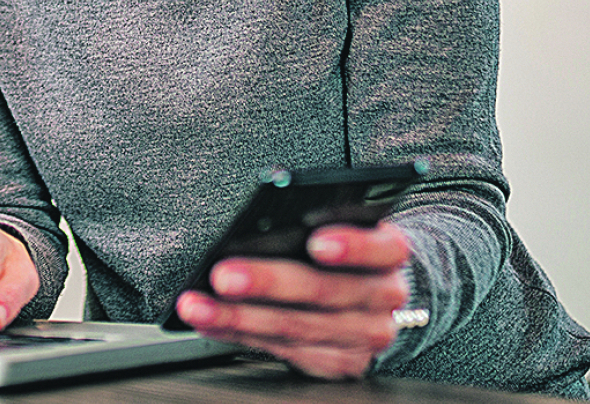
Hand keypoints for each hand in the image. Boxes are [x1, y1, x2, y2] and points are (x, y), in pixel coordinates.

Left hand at [174, 222, 412, 379]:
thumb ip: (314, 227)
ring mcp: (365, 335)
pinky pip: (283, 350)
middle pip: (324, 291)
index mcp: (390, 252)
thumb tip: (252, 229)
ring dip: (238, 316)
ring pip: (296, 327)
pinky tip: (210, 321)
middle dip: (267, 282)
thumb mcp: (345, 228)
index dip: (351, 245)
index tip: (315, 241)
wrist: (377, 296)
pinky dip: (238, 333)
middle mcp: (384, 297)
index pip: (379, 247)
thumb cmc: (347, 252)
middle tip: (223, 274)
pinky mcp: (341, 362)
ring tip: (198, 304)